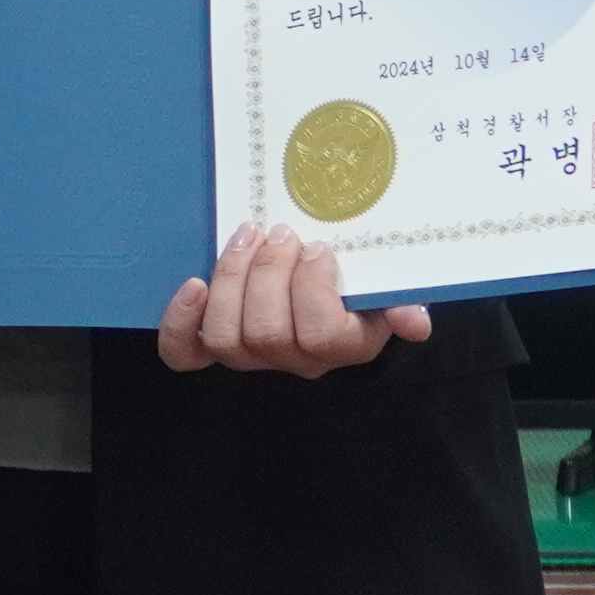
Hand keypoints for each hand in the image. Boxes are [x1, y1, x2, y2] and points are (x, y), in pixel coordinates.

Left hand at [154, 223, 433, 377]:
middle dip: (267, 273)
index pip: (320, 335)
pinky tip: (193, 284)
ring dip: (232, 278)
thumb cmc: (360, 280)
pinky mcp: (214, 346)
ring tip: (249, 237)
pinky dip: (180, 320)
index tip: (318, 248)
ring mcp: (253, 356)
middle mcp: (297, 360)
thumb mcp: (389, 285)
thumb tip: (415, 323)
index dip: (312, 287)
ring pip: (226, 337)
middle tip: (281, 234)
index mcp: (344, 347)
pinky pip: (185, 352)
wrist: (330, 284)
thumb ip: (402, 300)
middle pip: (266, 334)